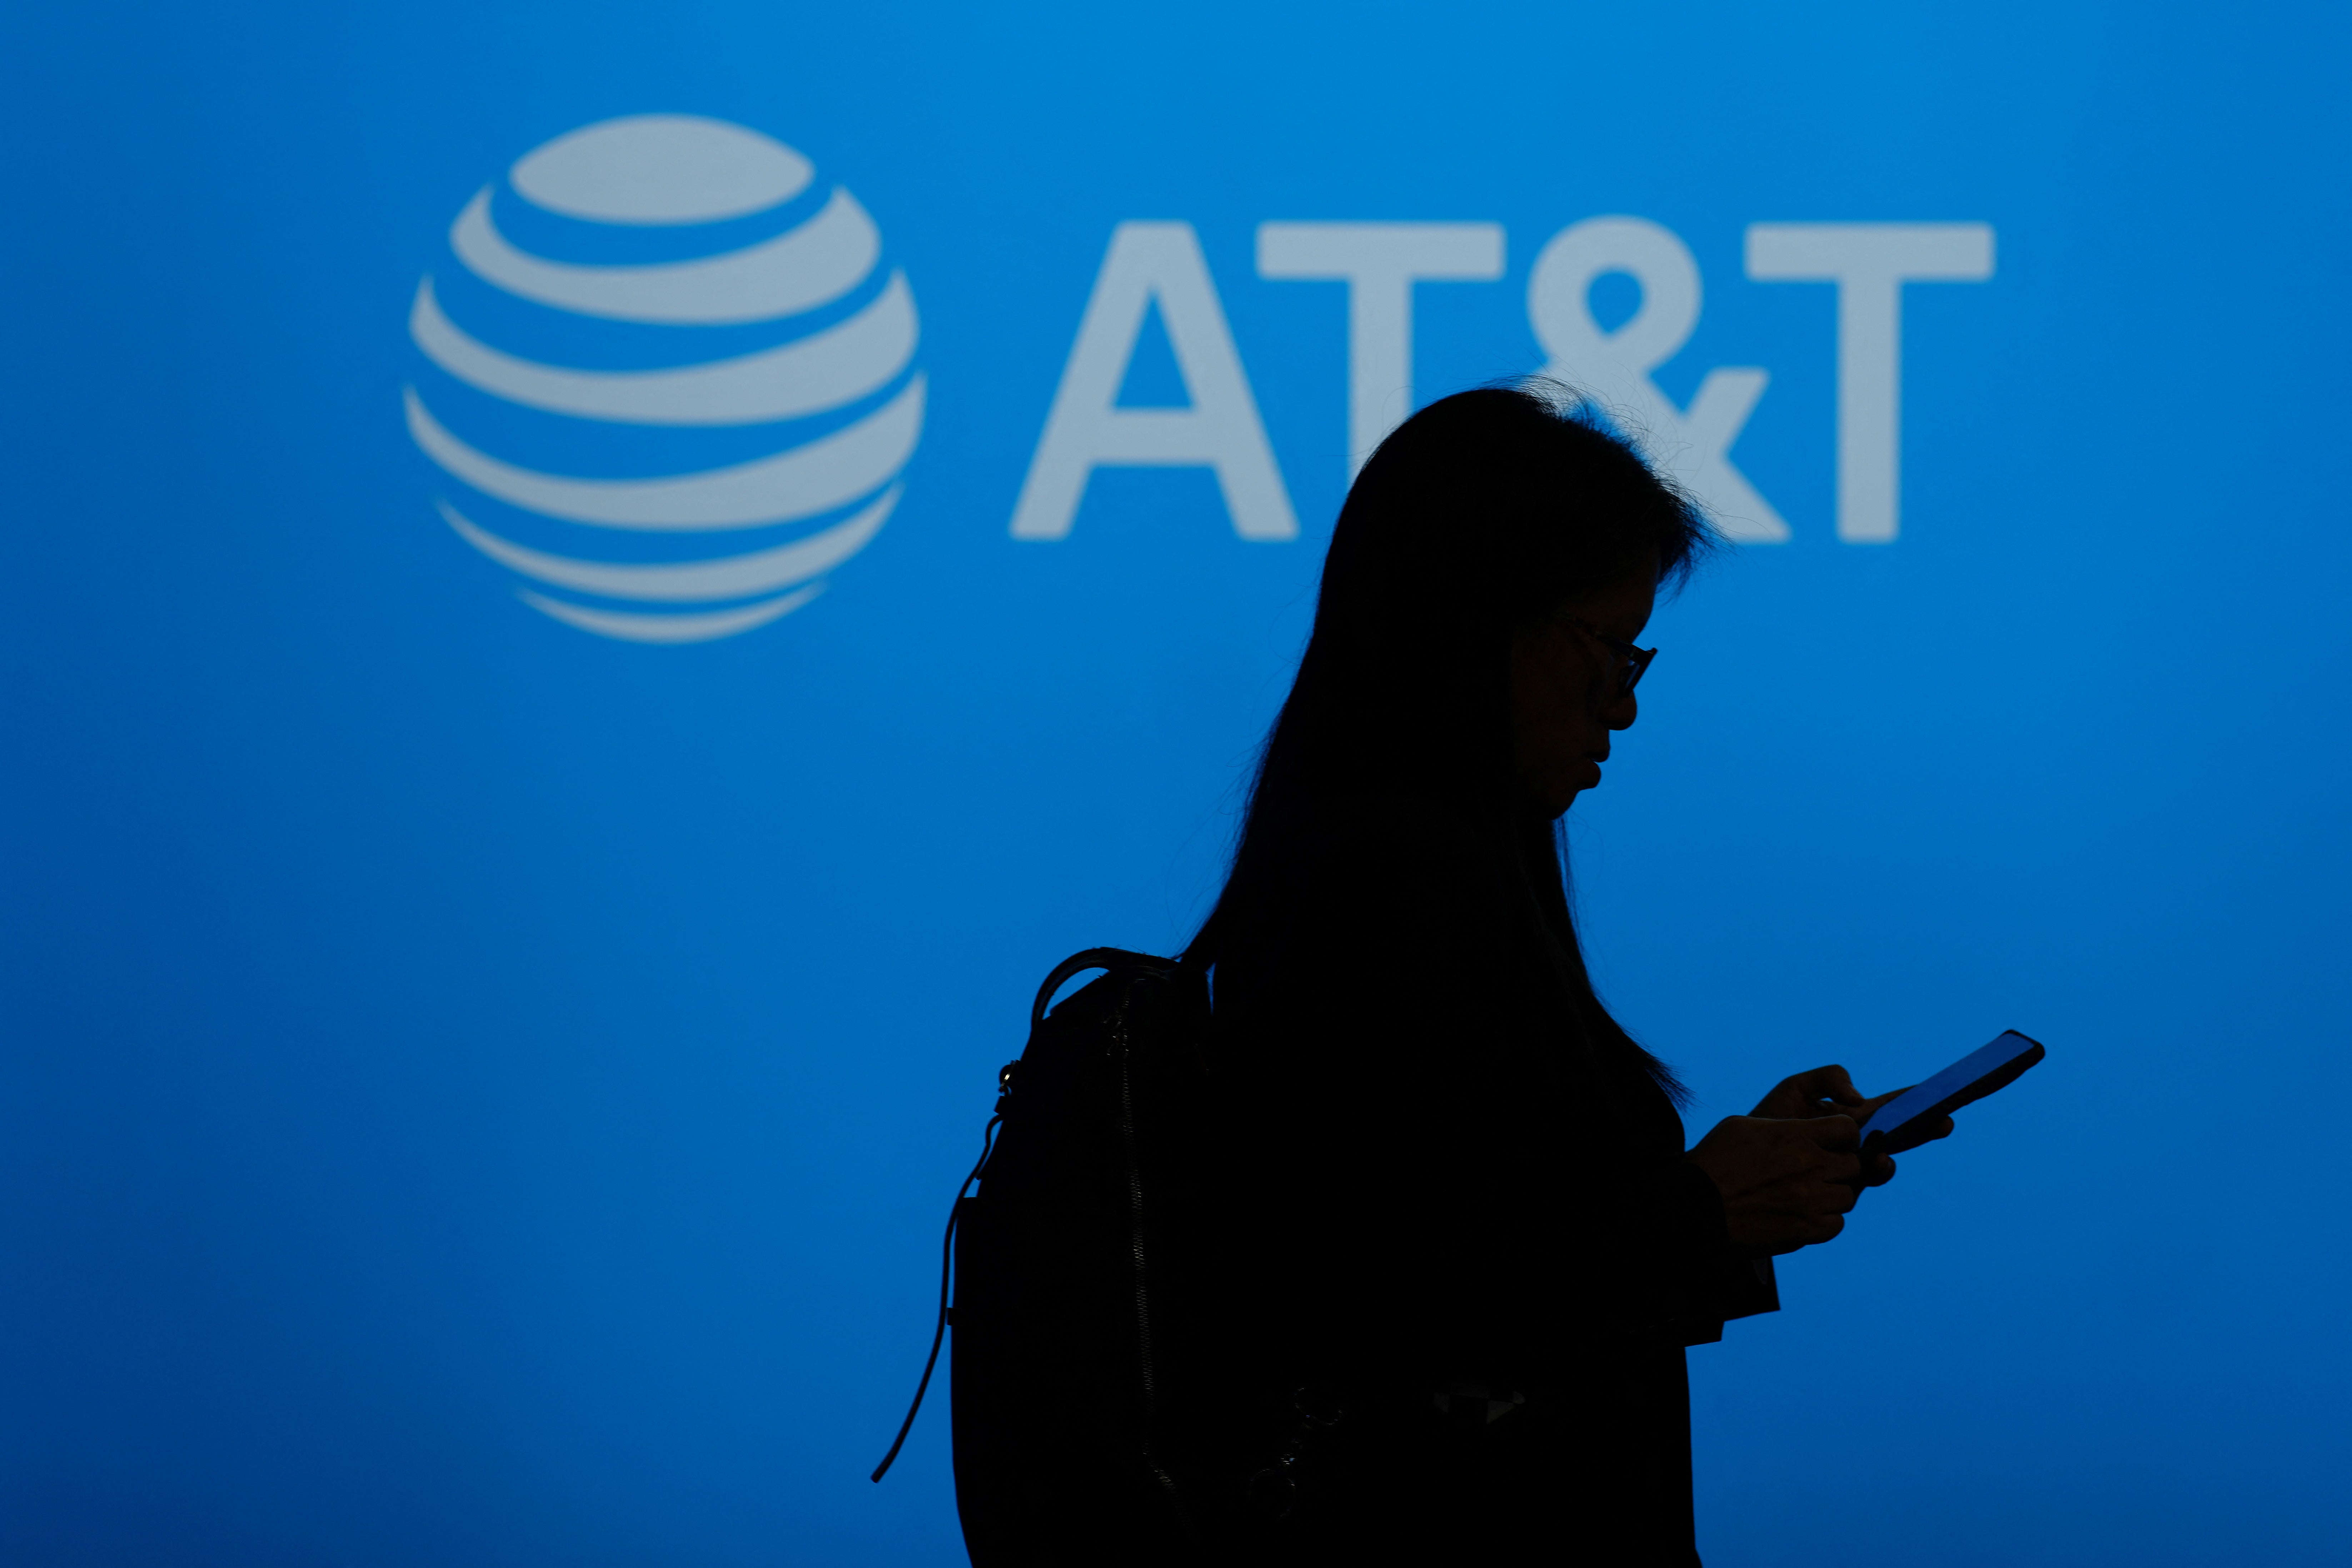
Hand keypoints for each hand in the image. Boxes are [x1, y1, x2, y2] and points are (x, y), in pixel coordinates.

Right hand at [1686, 1114, 1863, 1257]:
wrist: (1695, 1206)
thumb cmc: (1714, 1162)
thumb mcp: (1742, 1126)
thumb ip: (1781, 1127)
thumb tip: (1800, 1130)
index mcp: (1796, 1135)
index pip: (1847, 1129)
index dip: (1843, 1136)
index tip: (1831, 1143)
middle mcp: (1810, 1166)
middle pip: (1852, 1165)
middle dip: (1837, 1167)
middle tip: (1814, 1172)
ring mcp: (1810, 1200)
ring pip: (1847, 1196)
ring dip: (1830, 1195)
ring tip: (1805, 1196)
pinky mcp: (1805, 1229)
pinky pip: (1836, 1224)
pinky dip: (1824, 1221)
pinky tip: (1802, 1215)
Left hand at [1749, 1064, 1954, 1185]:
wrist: (1741, 1158)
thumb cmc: (1769, 1120)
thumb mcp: (1795, 1088)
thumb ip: (1827, 1079)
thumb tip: (1858, 1099)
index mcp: (1851, 1117)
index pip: (1891, 1108)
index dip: (1916, 1102)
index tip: (1942, 1097)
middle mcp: (1856, 1144)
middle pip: (1899, 1136)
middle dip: (1923, 1129)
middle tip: (1945, 1120)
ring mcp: (1848, 1168)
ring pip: (1883, 1163)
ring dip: (1894, 1156)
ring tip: (1892, 1149)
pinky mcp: (1835, 1189)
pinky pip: (1863, 1183)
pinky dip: (1874, 1172)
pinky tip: (1877, 1162)